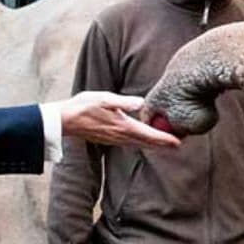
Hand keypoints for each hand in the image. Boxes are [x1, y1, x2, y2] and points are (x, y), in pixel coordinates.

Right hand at [61, 91, 180, 148]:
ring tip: (167, 144)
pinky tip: (146, 141)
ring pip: (140, 144)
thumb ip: (124, 102)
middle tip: (179, 144)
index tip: (178, 142)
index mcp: (123, 126)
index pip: (149, 134)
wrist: (64, 120)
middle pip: (147, 142)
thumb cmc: (83, 106)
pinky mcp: (110, 139)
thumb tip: (141, 103)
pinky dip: (143, 143)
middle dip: (163, 144)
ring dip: (154, 144)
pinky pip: (131, 143)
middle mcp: (121, 136)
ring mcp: (115, 139)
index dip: (164, 138)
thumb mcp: (104, 99)